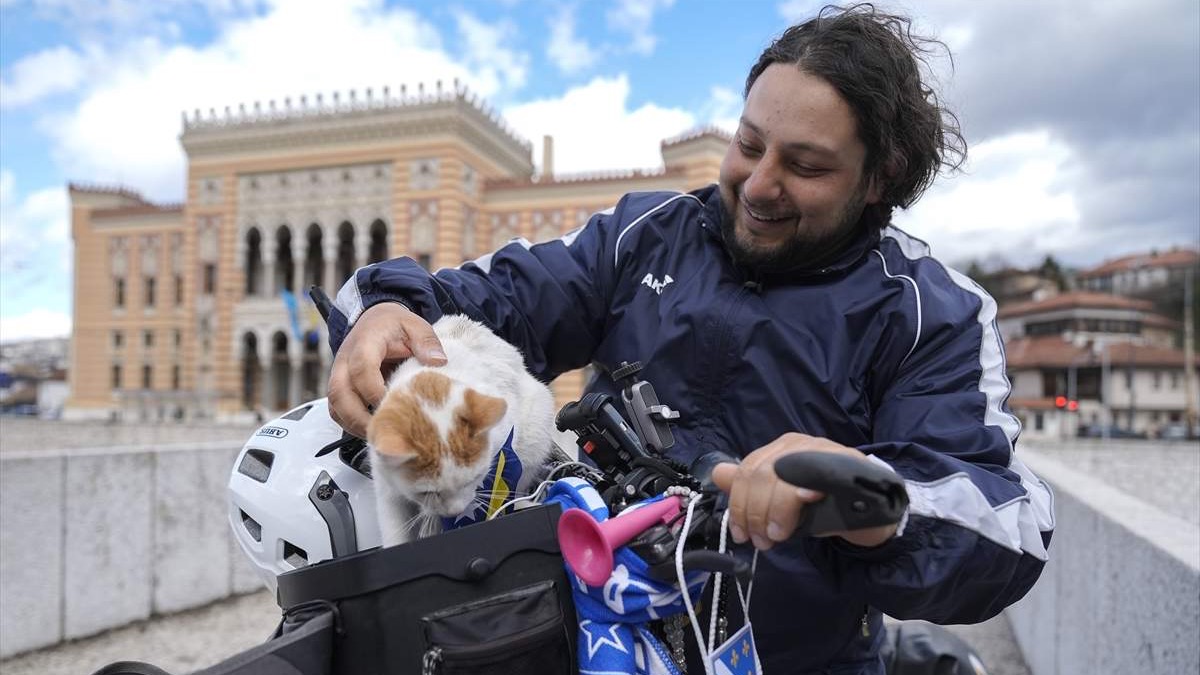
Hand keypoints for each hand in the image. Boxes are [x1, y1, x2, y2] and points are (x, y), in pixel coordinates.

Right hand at [327, 303, 446, 437]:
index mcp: (365, 343)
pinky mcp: (340, 388)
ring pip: (335, 406)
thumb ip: (427, 342)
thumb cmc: (395, 327)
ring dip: (355, 425)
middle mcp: (345, 360)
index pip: (362, 369)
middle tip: (384, 432)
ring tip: (380, 437)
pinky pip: (337, 411)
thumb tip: (438, 362)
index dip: (375, 391)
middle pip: (339, 393)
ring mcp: (338, 375)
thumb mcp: (416, 326)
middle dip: (359, 417)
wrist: (375, 321)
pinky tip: (373, 431)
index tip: (394, 404)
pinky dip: (351, 424)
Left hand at [710, 433, 897, 550]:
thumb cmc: (823, 504)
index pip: (746, 471)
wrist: (870, 507)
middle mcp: (798, 443)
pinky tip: (799, 515)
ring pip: (782, 477)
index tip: (741, 534)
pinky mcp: (843, 464)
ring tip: (778, 535)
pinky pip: (814, 479)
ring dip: (775, 512)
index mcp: (779, 448)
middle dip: (754, 513)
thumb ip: (749, 488)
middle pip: (760, 474)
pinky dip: (799, 500)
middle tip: (761, 540)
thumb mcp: (779, 499)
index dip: (739, 505)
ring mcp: (822, 450)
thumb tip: (718, 474)